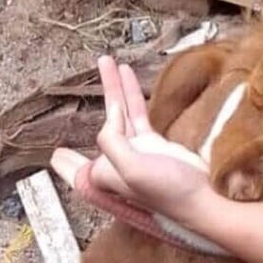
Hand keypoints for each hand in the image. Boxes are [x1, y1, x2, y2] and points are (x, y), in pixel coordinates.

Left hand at [50, 56, 214, 222]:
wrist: (205, 201)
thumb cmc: (170, 194)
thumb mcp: (132, 170)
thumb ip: (113, 141)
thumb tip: (111, 114)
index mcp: (104, 176)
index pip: (76, 166)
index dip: (66, 159)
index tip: (57, 152)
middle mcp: (116, 165)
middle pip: (100, 127)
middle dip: (97, 97)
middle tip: (96, 69)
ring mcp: (136, 152)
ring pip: (120, 114)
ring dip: (115, 89)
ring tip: (109, 62)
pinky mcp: (153, 145)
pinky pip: (138, 115)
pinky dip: (132, 96)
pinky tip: (129, 77)